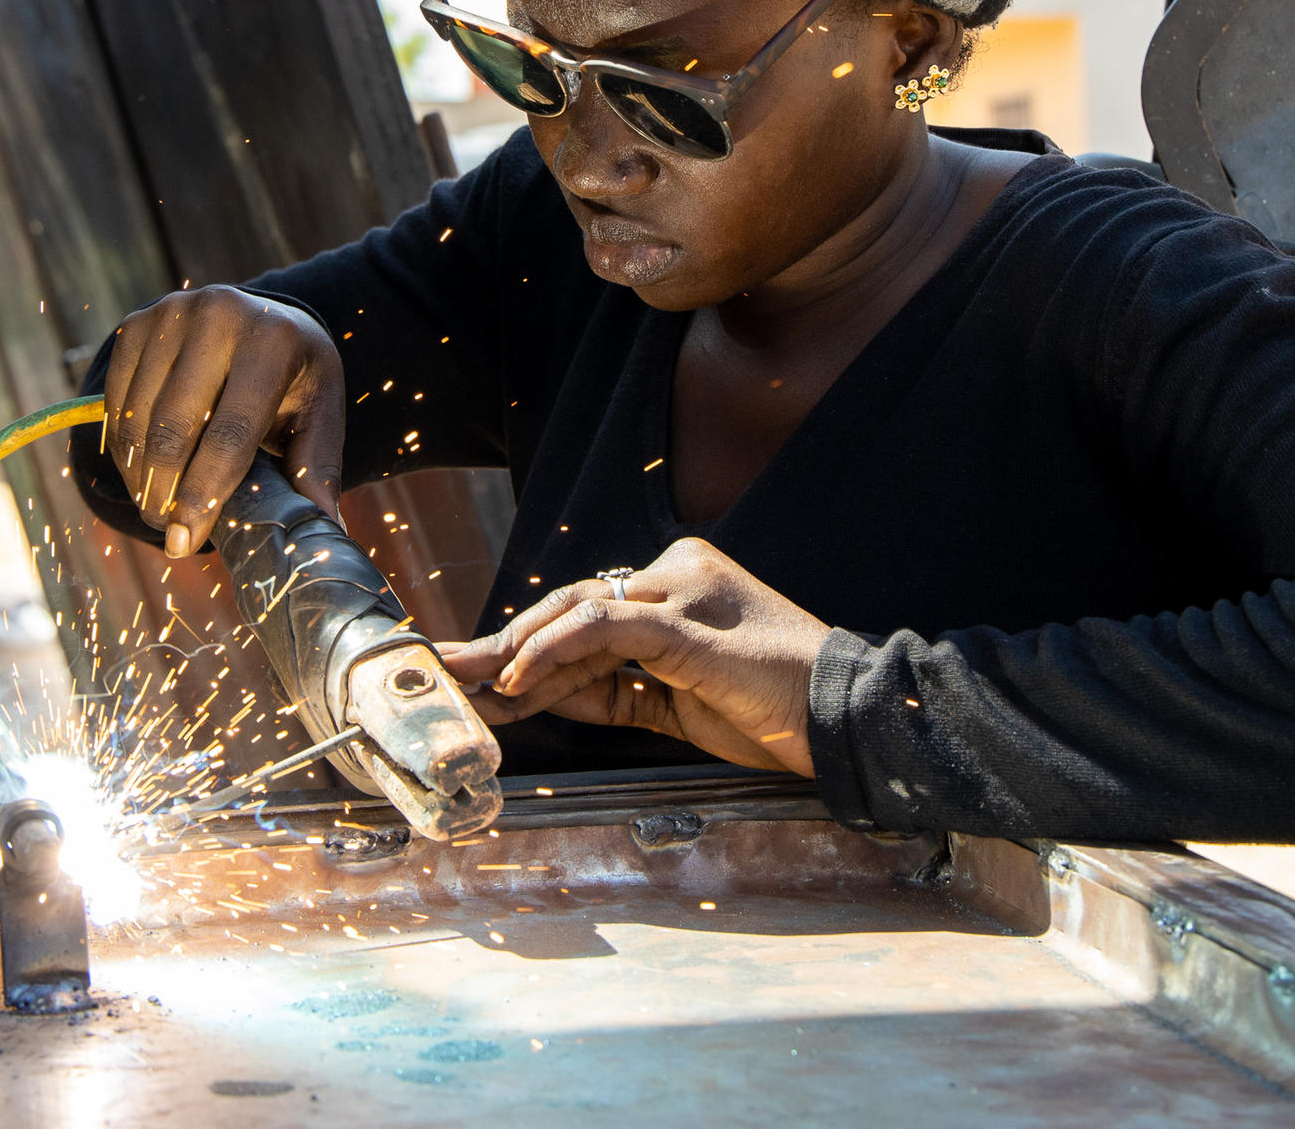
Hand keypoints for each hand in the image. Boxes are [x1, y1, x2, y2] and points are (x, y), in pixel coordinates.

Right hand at [101, 287, 343, 556]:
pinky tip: (141, 472)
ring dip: (140, 476)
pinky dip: (123, 446)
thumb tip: (326, 533)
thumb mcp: (318, 416)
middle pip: (174, 428)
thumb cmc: (294, 379)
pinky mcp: (137, 323)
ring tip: (155, 508)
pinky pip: (116, 400)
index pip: (231, 433)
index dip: (204, 494)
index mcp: (273, 342)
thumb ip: (315, 471)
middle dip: (164, 492)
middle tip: (167, 534)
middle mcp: (220, 316)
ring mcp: (171, 314)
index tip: (187, 539)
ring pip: (138, 418)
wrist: (261, 319)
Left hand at [438, 538, 829, 775]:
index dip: (529, 647)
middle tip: (449, 670)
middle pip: (572, 605)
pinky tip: (519, 680)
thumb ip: (616, 688)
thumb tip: (543, 692)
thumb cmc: (773, 716)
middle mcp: (680, 572)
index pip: (589, 613)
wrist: (845, 722)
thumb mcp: (678, 704)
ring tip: (466, 678)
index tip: (480, 676)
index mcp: (683, 584)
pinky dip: (553, 650)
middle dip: (505, 642)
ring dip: (513, 648)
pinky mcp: (687, 621)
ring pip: (577, 610)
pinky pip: (602, 625)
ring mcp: (685, 590)